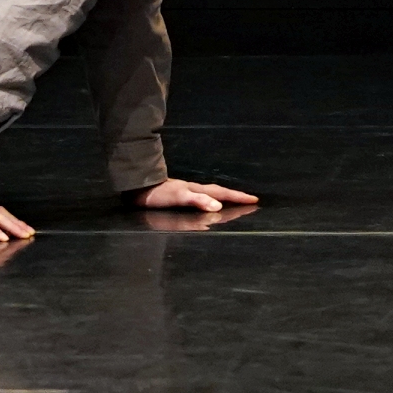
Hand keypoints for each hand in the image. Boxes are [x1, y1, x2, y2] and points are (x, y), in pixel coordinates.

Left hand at [130, 176, 260, 216]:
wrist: (138, 186)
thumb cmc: (158, 194)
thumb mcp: (179, 197)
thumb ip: (198, 201)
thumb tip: (219, 206)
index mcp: (197, 190)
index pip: (222, 193)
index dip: (237, 197)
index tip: (254, 200)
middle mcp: (194, 189)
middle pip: (219, 191)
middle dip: (235, 196)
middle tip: (249, 200)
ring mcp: (187, 191)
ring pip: (211, 192)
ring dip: (224, 196)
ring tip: (233, 200)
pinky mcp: (179, 194)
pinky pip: (201, 196)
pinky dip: (210, 198)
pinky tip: (206, 202)